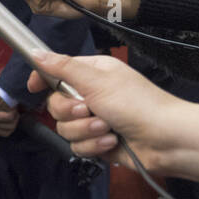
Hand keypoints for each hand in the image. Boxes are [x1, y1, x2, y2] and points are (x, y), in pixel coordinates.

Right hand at [0, 61, 17, 137]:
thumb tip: (0, 76)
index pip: (8, 117)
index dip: (15, 112)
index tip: (14, 106)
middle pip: (10, 126)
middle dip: (16, 118)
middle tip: (16, 110)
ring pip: (7, 131)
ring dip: (13, 124)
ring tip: (13, 116)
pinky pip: (2, 134)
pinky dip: (8, 130)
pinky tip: (8, 122)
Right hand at [26, 49, 185, 170]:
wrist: (166, 140)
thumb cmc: (137, 104)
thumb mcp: (96, 81)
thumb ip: (63, 68)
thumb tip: (35, 52)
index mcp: (91, 74)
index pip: (56, 73)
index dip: (43, 80)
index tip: (33, 89)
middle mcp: (91, 95)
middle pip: (55, 105)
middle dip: (71, 112)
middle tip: (90, 110)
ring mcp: (94, 120)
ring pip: (65, 128)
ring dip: (86, 131)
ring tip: (108, 129)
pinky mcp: (98, 142)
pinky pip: (78, 146)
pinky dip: (94, 146)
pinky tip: (111, 143)